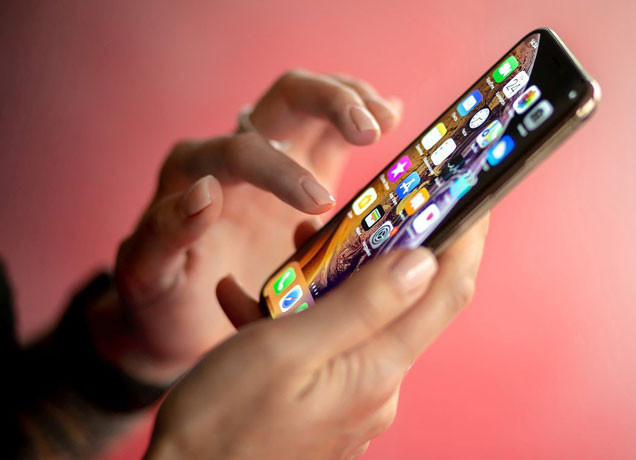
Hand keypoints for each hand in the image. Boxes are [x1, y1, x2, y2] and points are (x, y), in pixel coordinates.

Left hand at [90, 70, 401, 383]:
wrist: (180, 310)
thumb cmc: (161, 297)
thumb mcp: (147, 274)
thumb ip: (165, 234)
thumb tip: (205, 191)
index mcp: (192, 170)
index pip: (241, 151)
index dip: (280, 170)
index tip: (320, 202)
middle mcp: (236, 153)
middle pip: (285, 98)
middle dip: (329, 104)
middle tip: (370, 130)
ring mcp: (274, 159)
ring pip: (315, 103)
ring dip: (353, 100)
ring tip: (388, 118)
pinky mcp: (303, 172)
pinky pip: (333, 132)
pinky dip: (362, 116)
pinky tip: (391, 115)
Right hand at [145, 215, 488, 459]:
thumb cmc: (222, 421)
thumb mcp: (288, 349)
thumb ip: (362, 304)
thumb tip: (423, 262)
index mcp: (376, 370)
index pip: (447, 292)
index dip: (467, 238)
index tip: (473, 197)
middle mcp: (376, 388)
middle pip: (404, 303)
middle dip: (384, 251)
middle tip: (360, 214)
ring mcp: (352, 400)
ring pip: (359, 320)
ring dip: (331, 280)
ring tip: (293, 250)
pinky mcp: (327, 406)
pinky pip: (330, 347)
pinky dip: (302, 319)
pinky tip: (255, 305)